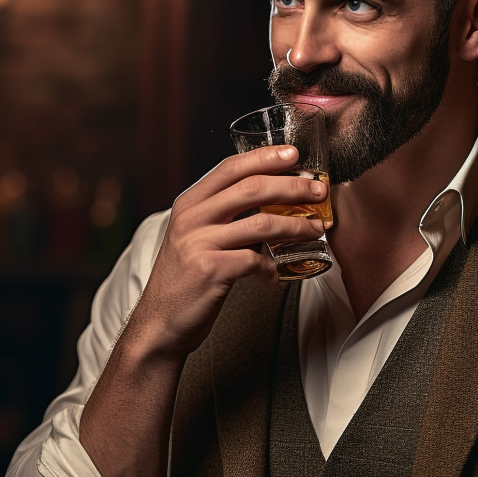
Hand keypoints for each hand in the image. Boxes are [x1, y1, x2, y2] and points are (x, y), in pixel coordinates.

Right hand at [133, 144, 327, 356]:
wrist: (159, 323)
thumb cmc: (186, 280)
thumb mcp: (196, 237)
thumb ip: (223, 216)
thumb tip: (271, 201)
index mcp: (189, 203)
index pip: (230, 168)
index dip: (264, 157)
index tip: (293, 154)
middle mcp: (191, 218)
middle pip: (251, 188)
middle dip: (292, 187)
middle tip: (318, 192)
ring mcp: (199, 243)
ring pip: (262, 223)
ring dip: (296, 226)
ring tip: (316, 229)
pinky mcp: (210, 270)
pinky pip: (255, 260)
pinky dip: (273, 266)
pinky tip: (277, 274)